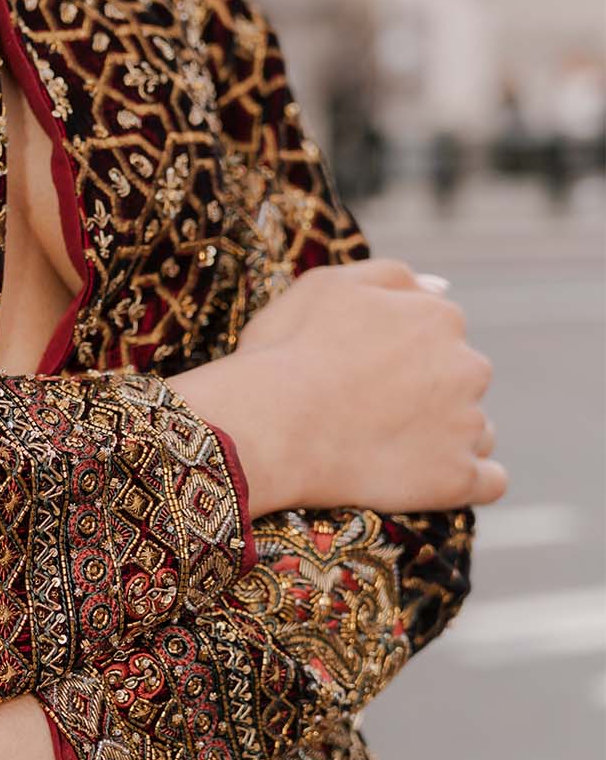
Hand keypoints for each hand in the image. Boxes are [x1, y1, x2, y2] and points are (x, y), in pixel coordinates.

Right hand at [172, 257, 504, 516]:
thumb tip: (441, 286)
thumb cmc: (287, 353)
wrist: (270, 427)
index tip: (365, 373)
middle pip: (463, 380)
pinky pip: (489, 482)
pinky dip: (466, 481)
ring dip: (447, 436)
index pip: (441, 335)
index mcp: (438, 317)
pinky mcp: (458, 479)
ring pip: (476, 430)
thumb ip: (392, 277)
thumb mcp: (327, 285)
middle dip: (430, 394)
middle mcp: (467, 367)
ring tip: (389, 449)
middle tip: (371, 412)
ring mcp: (466, 426)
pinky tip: (431, 480)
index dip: (402, 355)